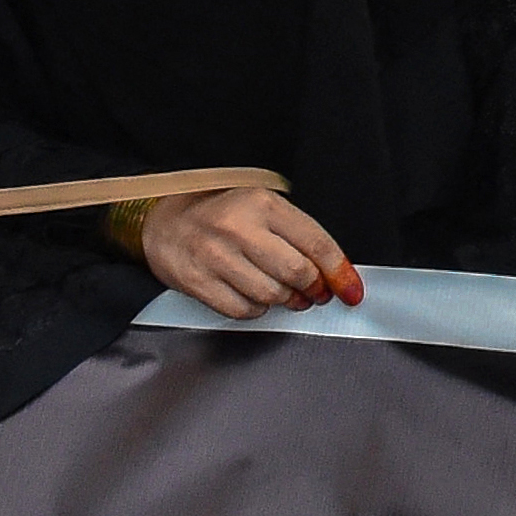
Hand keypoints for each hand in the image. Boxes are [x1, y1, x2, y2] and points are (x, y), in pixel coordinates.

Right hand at [138, 186, 359, 319]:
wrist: (163, 221)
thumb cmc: (223, 214)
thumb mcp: (262, 206)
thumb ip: (297, 233)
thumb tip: (332, 272)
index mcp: (263, 205)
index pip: (316, 244)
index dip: (340, 272)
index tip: (352, 290)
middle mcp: (240, 230)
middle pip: (297, 273)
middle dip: (314, 289)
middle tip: (316, 292)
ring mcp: (215, 257)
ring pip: (271, 295)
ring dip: (287, 301)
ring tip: (288, 295)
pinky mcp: (197, 282)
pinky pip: (242, 310)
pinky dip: (257, 311)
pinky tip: (257, 299)